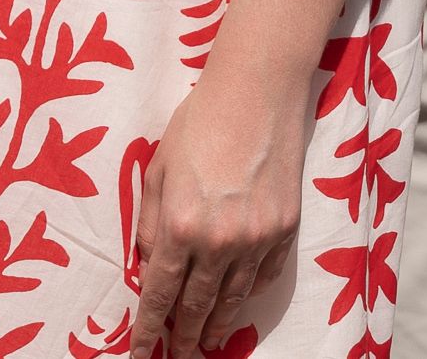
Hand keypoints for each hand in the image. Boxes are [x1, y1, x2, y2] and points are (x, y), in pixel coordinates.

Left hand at [132, 82, 306, 356]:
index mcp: (180, 226)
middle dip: (186, 337)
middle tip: (179, 356)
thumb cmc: (199, 122)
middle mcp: (220, 242)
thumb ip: (151, 224)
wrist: (257, 93)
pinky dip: (248, 293)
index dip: (149, 329)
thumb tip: (152, 268)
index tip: (141, 352)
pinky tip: (238, 299)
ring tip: (208, 341)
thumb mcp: (158, 170)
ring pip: (234, 299)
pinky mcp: (285, 230)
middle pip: (199, 307)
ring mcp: (257, 239)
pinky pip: (264, 276)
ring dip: (218, 324)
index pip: (161, 295)